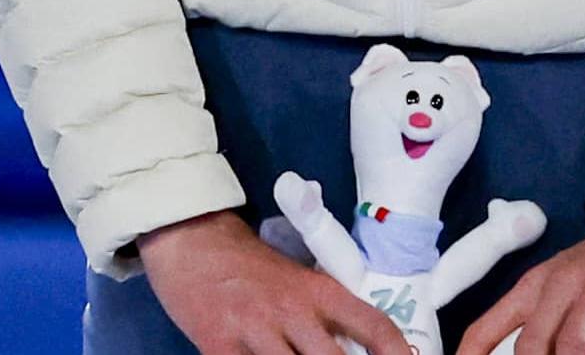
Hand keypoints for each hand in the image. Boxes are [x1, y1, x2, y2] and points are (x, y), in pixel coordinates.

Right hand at [139, 209, 411, 354]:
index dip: (395, 352)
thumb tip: (353, 348)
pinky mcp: (218, 346)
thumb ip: (322, 312)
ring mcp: (256, 331)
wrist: (190, 241)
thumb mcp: (295, 278)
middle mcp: (293, 311)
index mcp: (317, 290)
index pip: (372, 324)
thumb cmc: (248, 263)